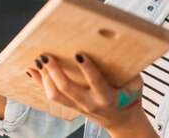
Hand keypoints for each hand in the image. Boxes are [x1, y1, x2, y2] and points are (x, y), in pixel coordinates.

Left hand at [28, 53, 151, 134]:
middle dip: (55, 71)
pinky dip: (40, 83)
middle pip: (67, 89)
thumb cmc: (129, 98)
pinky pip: (52, 96)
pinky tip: (32, 71)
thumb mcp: (136, 85)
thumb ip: (131, 70)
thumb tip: (124, 47)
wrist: (123, 121)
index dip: (87, 68)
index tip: (79, 54)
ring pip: (56, 94)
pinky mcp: (72, 105)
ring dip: (45, 77)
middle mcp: (90, 103)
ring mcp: (79, 105)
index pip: (95, 82)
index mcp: (107, 97)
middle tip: (47, 56)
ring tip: (39, 61)